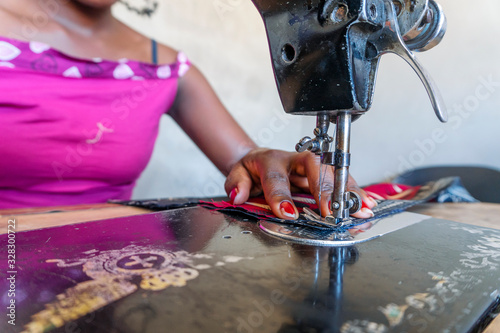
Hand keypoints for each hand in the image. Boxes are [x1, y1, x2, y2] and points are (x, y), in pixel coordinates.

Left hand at [224, 148, 376, 219]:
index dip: (281, 195)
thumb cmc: (251, 170)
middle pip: (313, 168)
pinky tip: (365, 204)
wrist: (260, 160)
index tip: (287, 213)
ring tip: (358, 209)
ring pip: (331, 172)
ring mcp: (311, 166)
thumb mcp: (237, 174)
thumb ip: (237, 184)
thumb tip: (239, 195)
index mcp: (270, 160)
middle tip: (330, 211)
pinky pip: (341, 180)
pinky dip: (354, 192)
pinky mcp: (322, 173)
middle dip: (323, 189)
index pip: (276, 177)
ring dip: (346, 191)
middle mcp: (294, 160)